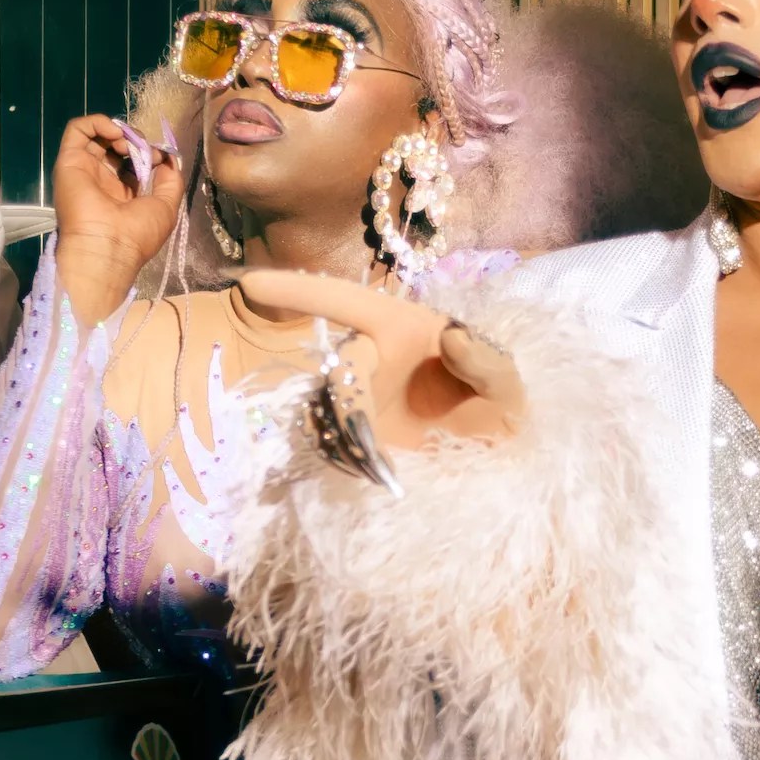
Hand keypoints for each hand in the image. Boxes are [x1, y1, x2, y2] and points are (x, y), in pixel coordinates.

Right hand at [53, 115, 183, 325]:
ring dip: (118, 131)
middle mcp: (103, 180)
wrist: (107, 248)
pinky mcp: (69, 161)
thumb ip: (170, 179)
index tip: (159, 159)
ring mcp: (85, 170)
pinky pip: (77, 130)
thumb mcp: (166, 206)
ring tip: (127, 143)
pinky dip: (96, 122)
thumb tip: (169, 157)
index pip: (134, 161)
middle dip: (135, 140)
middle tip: (144, 149)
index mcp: (124, 193)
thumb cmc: (137, 233)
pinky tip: (114, 134)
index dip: (149, 152)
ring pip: (97, 135)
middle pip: (117, 146)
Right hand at [235, 270, 523, 488]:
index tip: (251, 285)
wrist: (492, 461)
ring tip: (387, 465)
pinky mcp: (354, 439)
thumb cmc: (499, 406)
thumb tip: (453, 336)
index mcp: (400, 327)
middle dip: (347, 401)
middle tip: (367, 433)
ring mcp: (358, 399)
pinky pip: (332, 443)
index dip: (301, 291)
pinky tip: (382, 475)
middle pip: (337, 369)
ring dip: (351, 438)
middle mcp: (370, 357)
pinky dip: (351, 459)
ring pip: (328, 410)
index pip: (345, 301)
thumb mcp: (508, 384)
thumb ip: (487, 361)